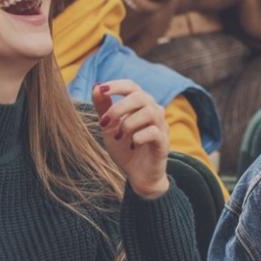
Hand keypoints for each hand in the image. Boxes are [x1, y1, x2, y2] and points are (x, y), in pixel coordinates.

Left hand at [92, 80, 169, 198]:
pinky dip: (139, 137)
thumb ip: (104, 107)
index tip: (101, 89)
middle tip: (104, 122)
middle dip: (119, 108)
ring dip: (128, 123)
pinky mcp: (163, 143)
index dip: (117, 85)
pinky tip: (132, 145)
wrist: (137, 175)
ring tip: (119, 137)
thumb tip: (96, 87)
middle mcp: (154, 112)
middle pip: (140, 97)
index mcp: (140, 105)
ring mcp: (161, 127)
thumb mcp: (109, 127)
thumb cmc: (125, 148)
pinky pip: (154, 132)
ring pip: (150, 112)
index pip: (132, 86)